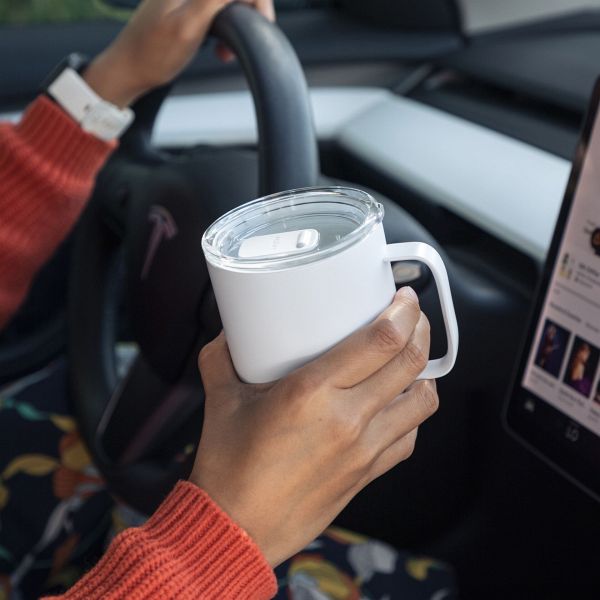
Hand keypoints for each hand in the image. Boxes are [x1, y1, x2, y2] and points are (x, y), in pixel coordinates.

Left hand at [83, 0, 274, 107]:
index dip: (257, 1)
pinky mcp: (190, 6)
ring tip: (226, 53)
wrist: (128, 70)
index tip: (262, 24)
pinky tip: (220, 50)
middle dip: (248, 14)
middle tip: (239, 45)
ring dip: (238, 26)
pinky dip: (227, 30)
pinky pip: (220, 10)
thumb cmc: (153, 54)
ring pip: (230, 3)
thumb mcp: (190, 24)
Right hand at [191, 287, 438, 566]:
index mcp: (311, 392)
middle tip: (411, 316)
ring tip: (411, 357)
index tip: (404, 297)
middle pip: (410, 363)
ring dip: (424, 371)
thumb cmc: (228, 468)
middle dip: (420, 330)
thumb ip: (222, 357)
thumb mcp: (220, 400)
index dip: (404, 312)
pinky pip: (410, 437)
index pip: (381, 341)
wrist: (236, 530)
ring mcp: (364, 449)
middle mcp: (347, 418)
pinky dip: (413, 414)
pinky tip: (398, 404)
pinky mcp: (368, 474)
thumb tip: (230, 333)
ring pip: (422, 402)